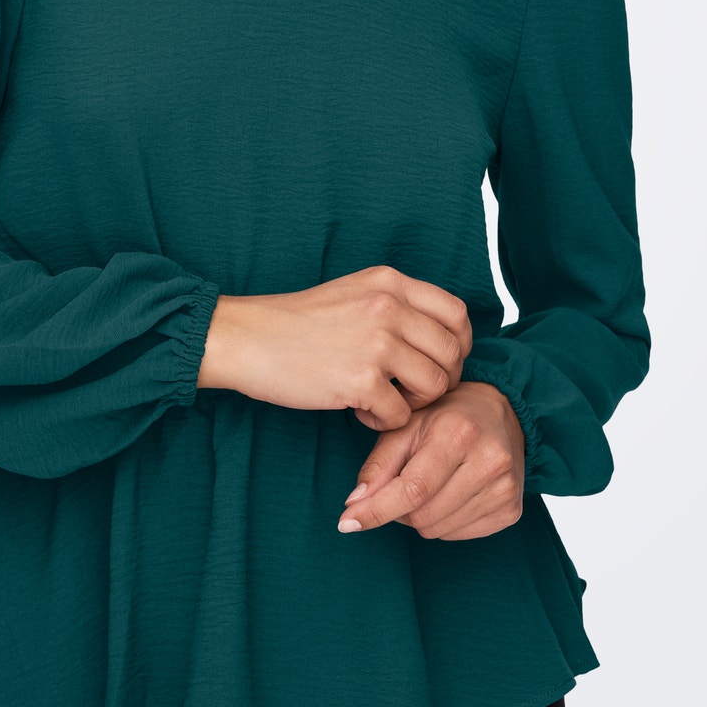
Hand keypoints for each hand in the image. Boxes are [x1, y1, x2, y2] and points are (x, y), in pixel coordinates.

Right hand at [200, 266, 471, 426]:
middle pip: (452, 353)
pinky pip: (401, 414)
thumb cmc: (297, 322)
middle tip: (412, 391)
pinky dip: (385, 422)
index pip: (457, 314)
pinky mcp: (360, 381)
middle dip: (441, 380)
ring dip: (416, 403)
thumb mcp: (354, 292)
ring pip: (435, 385)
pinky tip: (361, 413)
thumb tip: (441, 335)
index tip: (442, 363)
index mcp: (390, 283)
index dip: (459, 345)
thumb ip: (397, 305)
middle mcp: (389, 308)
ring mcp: (377, 343)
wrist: (247, 338)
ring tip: (385, 401)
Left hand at [337, 381, 525, 540]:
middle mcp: (489, 461)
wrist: (500, 412)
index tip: (347, 523)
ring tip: (431, 484)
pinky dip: (444, 522)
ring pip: (438, 530)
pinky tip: (452, 493)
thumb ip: (378, 465)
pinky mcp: (512, 510)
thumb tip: (354, 505)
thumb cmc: (447, 416)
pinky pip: (458, 536)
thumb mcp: (406, 426)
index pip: (412, 488)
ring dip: (421, 516)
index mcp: (459, 433)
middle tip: (403, 482)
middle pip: (422, 515)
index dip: (376, 510)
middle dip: (400, 508)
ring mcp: (505, 488)